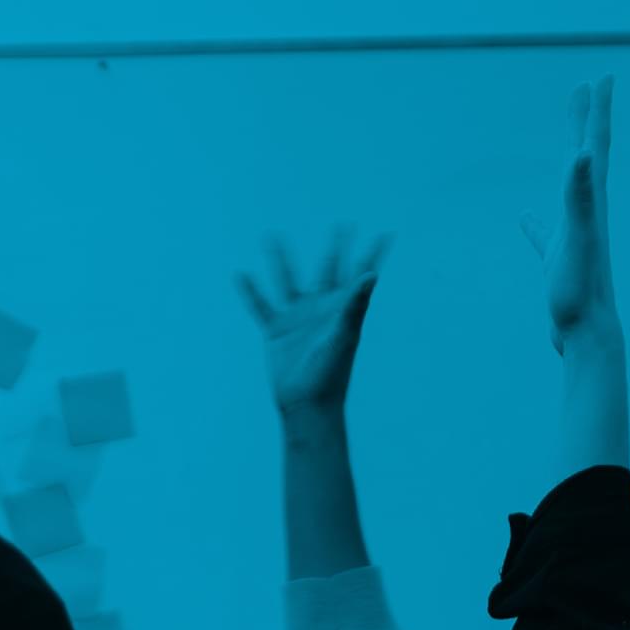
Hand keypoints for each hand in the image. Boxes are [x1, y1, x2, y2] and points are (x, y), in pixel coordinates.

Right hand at [236, 233, 388, 419]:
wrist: (306, 404)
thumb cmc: (331, 373)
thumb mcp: (343, 334)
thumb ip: (355, 303)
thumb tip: (372, 274)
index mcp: (342, 308)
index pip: (360, 274)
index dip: (372, 255)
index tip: (386, 234)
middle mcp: (321, 308)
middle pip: (328, 270)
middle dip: (336, 249)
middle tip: (343, 225)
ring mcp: (297, 318)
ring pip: (288, 281)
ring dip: (280, 260)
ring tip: (272, 237)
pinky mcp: (276, 331)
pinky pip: (261, 305)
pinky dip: (251, 291)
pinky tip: (242, 275)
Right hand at [524, 76, 619, 351]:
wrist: (588, 333)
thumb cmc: (582, 289)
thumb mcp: (578, 236)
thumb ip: (578, 195)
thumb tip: (579, 153)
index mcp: (591, 203)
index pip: (594, 146)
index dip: (597, 111)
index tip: (602, 77)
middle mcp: (587, 213)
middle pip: (586, 157)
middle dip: (586, 121)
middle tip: (588, 87)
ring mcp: (574, 235)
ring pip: (569, 187)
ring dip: (567, 159)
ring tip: (566, 140)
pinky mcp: (561, 259)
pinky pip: (545, 231)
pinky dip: (535, 221)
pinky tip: (526, 217)